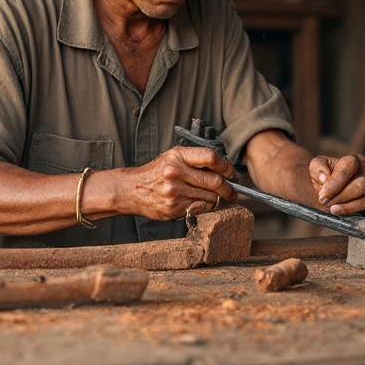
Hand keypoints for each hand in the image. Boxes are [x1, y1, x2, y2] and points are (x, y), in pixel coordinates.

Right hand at [122, 147, 237, 221]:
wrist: (131, 189)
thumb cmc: (157, 172)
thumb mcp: (173, 158)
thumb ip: (196, 161)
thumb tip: (226, 170)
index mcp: (177, 156)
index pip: (210, 157)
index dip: (226, 166)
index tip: (232, 173)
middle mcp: (175, 172)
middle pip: (215, 181)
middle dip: (229, 189)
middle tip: (233, 192)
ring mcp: (174, 191)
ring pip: (210, 197)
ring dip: (217, 199)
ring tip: (216, 197)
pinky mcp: (173, 208)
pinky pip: (200, 209)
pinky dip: (205, 207)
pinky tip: (200, 203)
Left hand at [309, 154, 364, 215]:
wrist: (335, 189)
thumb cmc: (327, 177)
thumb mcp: (317, 167)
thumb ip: (317, 168)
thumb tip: (324, 178)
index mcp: (355, 160)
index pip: (348, 169)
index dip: (335, 184)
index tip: (322, 196)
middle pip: (361, 185)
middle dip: (341, 197)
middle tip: (326, 204)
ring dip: (349, 207)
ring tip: (333, 210)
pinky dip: (360, 213)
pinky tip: (347, 215)